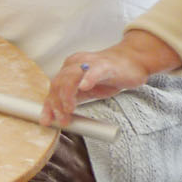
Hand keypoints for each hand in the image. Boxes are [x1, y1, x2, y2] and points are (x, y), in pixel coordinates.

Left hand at [40, 31, 181, 127]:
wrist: (133, 61)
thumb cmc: (110, 75)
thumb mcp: (89, 89)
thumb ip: (75, 97)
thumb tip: (62, 115)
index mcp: (69, 69)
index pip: (54, 88)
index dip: (49, 105)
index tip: (47, 121)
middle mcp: (75, 64)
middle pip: (58, 83)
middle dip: (56, 104)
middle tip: (61, 120)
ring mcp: (89, 64)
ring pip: (71, 78)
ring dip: (67, 96)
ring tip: (69, 110)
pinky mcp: (105, 66)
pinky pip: (93, 71)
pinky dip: (87, 79)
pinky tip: (84, 87)